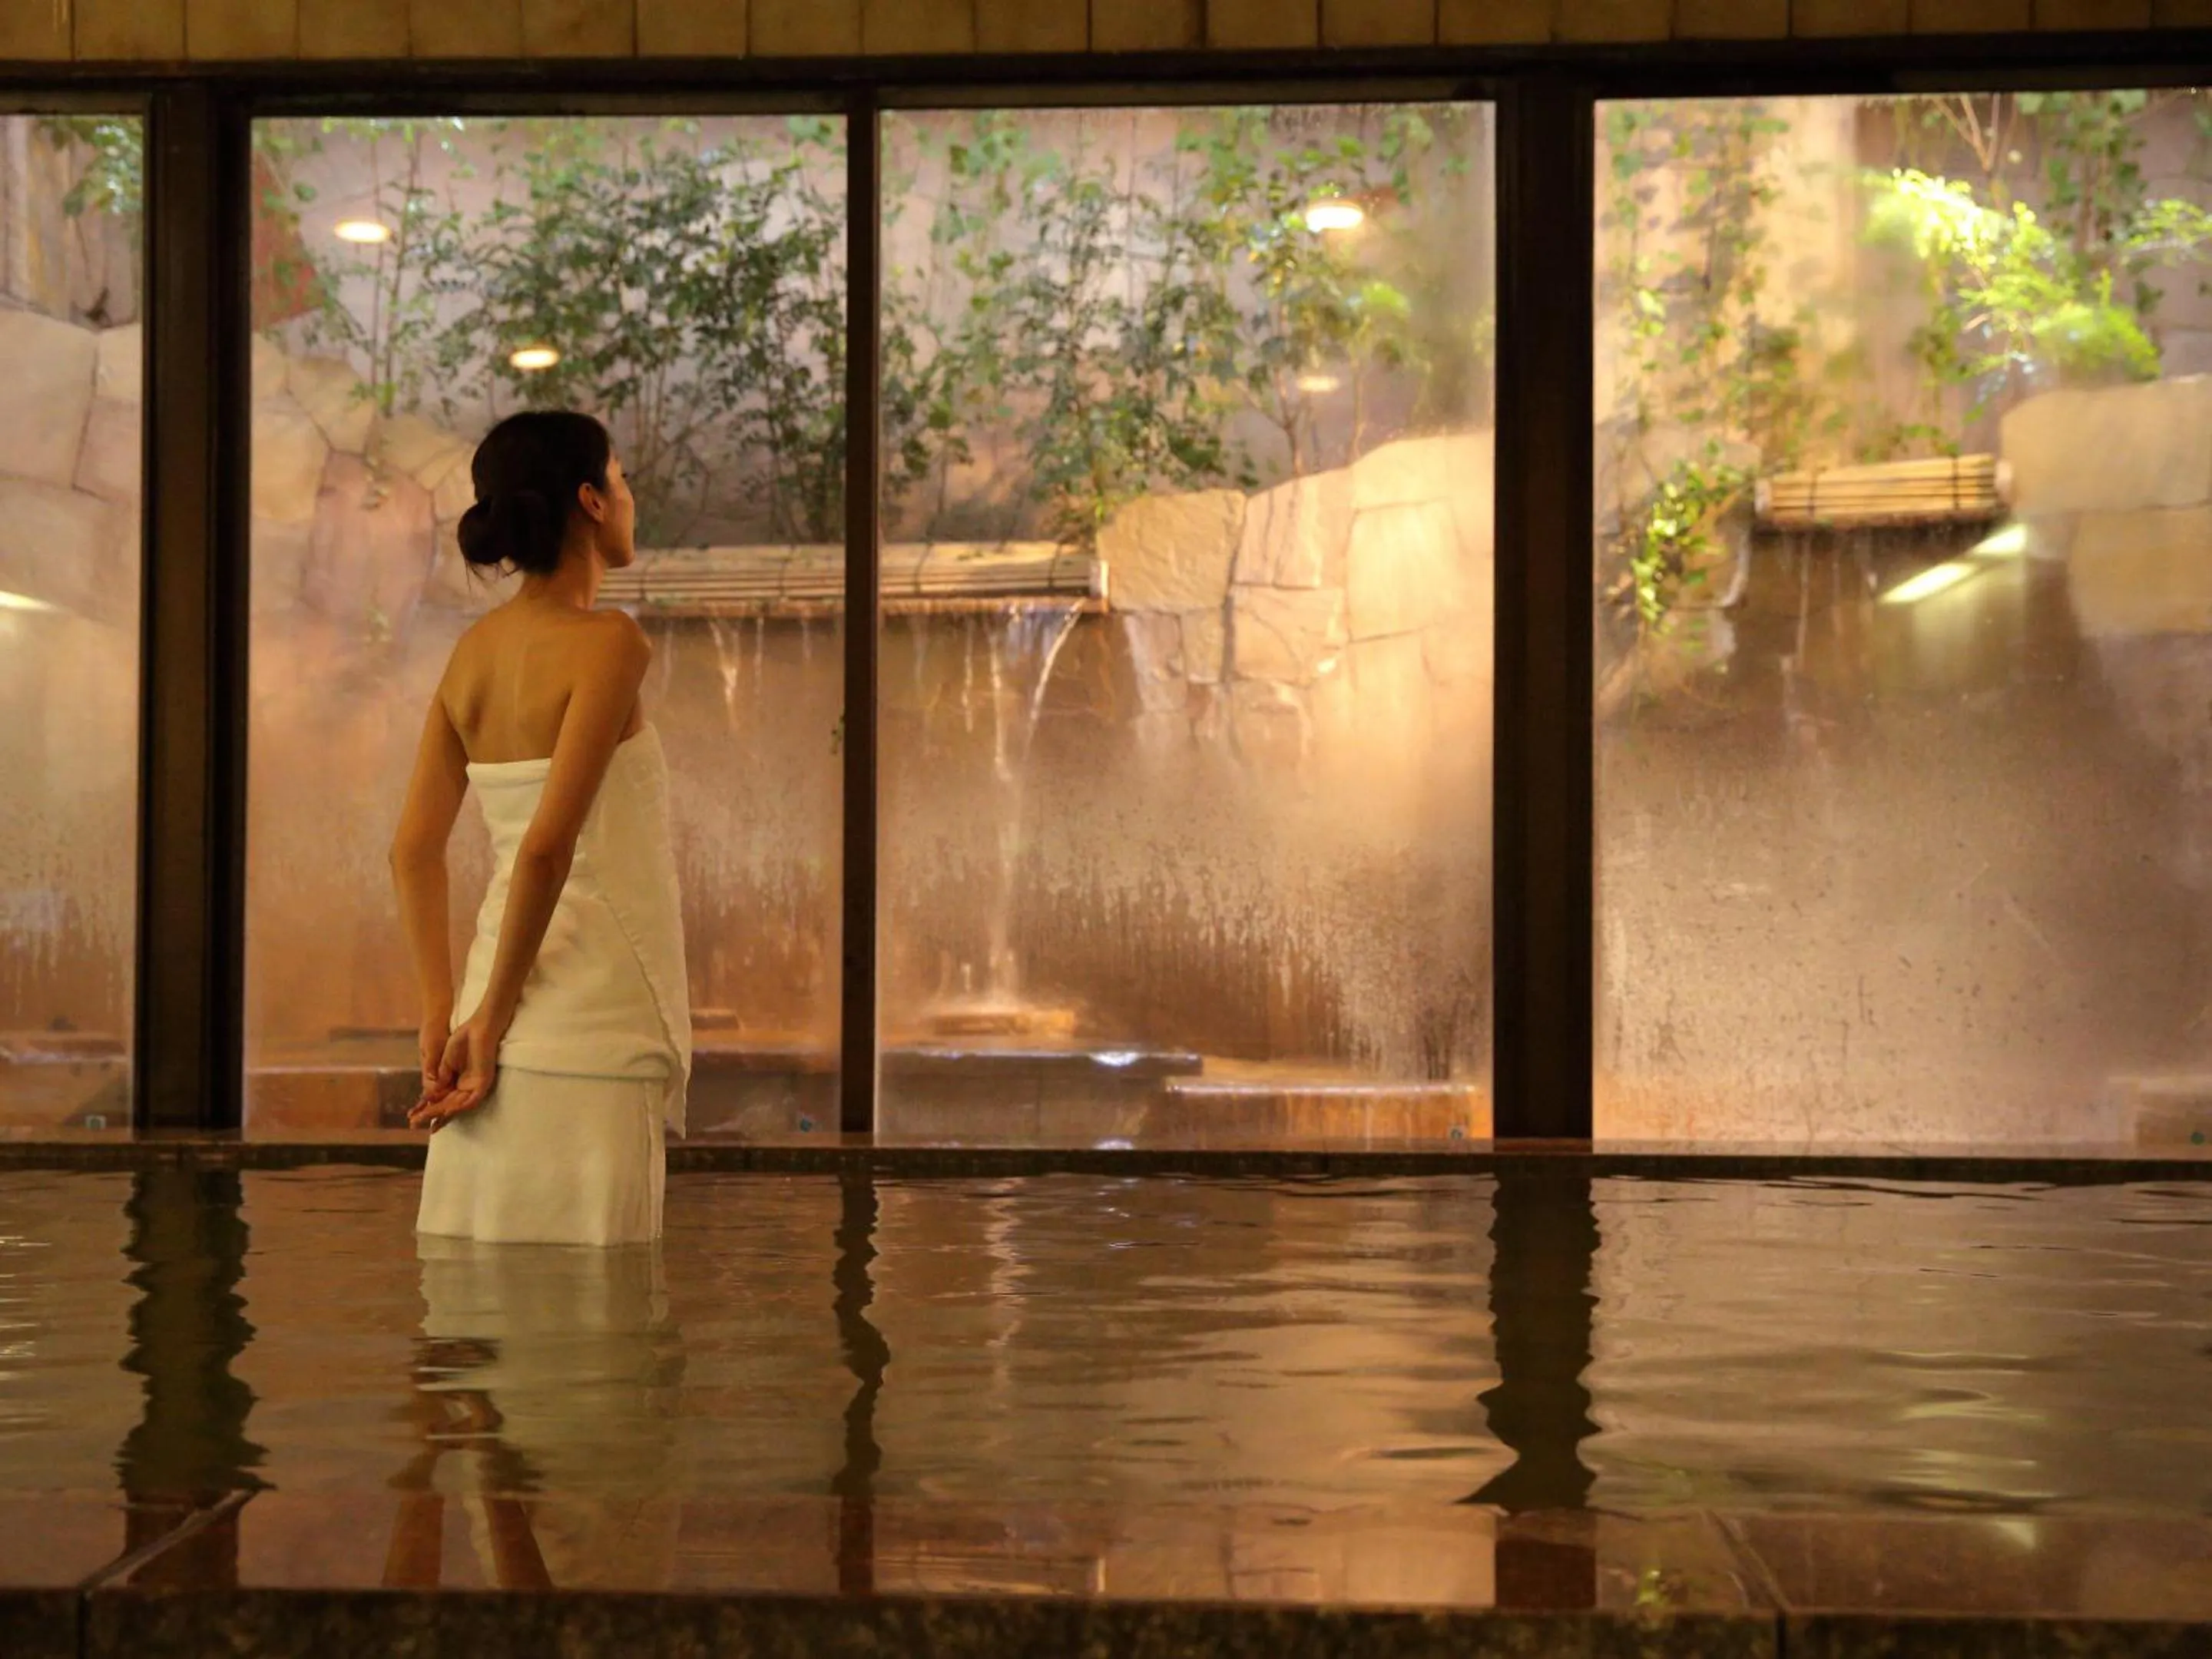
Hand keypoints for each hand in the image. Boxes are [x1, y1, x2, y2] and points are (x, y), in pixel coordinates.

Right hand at [408, 1013, 500, 1130]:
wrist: (476, 1028)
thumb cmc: (461, 1040)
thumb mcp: (444, 1062)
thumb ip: (439, 1079)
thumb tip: (430, 1096)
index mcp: (455, 1082)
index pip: (440, 1100)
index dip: (428, 1109)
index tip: (413, 1118)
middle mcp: (464, 1086)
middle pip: (447, 1106)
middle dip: (432, 1115)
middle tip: (416, 1124)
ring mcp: (474, 1085)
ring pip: (458, 1106)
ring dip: (444, 1113)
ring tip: (431, 1122)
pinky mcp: (483, 1082)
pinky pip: (472, 1099)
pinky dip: (461, 1105)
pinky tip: (449, 1110)